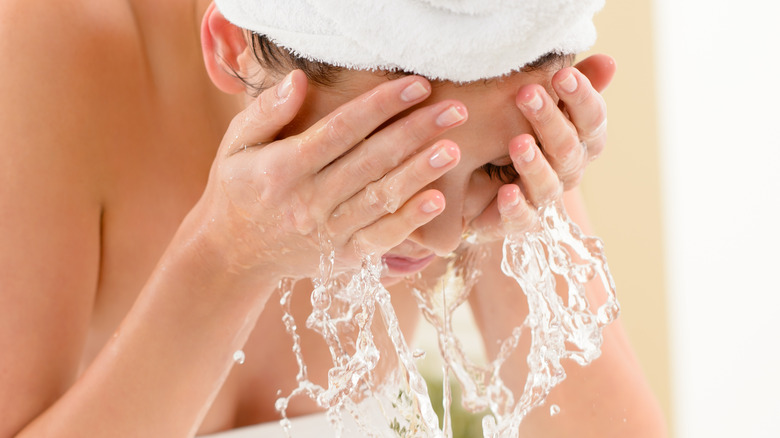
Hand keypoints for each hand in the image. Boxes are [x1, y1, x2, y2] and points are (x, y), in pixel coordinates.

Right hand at [194, 70, 466, 279]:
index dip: (382, 105)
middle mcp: (307, 201)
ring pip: (380, 198)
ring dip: (420, 173)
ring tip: (453, 149)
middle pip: (370, 160)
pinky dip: (409, 221)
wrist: (233, 254)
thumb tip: (299, 81)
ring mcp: (328, 232)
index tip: (417, 85)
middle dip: (415, 132)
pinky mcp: (343, 256)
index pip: (342, 130)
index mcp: (283, 169)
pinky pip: (381, 237)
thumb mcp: (235, 145)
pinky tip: (437, 201)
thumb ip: (266, 112)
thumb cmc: (238, 189)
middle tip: (454, 110)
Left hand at [470, 54, 614, 235]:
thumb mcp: (539, 105)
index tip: (563, 74)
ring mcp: (543, 198)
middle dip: (550, 121)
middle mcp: (567, 172)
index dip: (581, 98)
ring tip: (517, 143)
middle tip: (527, 94)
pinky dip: (515, 207)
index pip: (592, 120)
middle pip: (568, 149)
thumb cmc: (517, 133)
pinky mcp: (518, 222)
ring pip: (548, 185)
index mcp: (580, 142)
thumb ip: (569, 86)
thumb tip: (607, 61)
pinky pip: (522, 219)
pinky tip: (505, 192)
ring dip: (534, 164)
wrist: (478, 186)